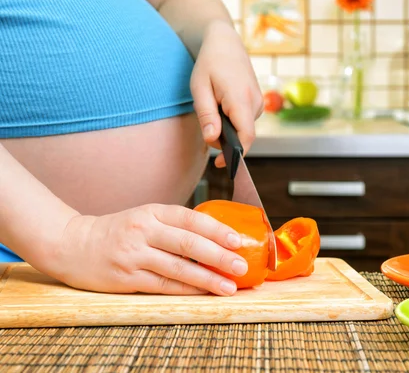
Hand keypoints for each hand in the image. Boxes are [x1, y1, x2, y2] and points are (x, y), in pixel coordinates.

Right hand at [49, 204, 248, 295]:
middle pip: (188, 244)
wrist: (73, 244)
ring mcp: (134, 255)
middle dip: (218, 256)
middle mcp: (143, 231)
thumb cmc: (118, 231)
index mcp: (152, 212)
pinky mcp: (126, 278)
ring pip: (178, 268)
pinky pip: (163, 285)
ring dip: (207, 279)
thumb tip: (217, 237)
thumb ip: (174, 225)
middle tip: (241, 265)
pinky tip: (203, 292)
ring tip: (229, 286)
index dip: (216, 229)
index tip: (238, 239)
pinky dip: (186, 289)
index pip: (190, 218)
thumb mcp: (145, 217)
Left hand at [190, 20, 262, 167]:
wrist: (226, 43)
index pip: (246, 137)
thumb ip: (207, 115)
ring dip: (227, 127)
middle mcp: (255, 102)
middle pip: (243, 135)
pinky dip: (232, 120)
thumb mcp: (200, 88)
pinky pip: (245, 120)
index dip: (235, 154)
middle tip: (207, 124)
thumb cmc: (210, 63)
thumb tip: (213, 139)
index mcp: (241, 99)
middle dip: (224, 138)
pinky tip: (222, 105)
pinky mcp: (258, 102)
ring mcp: (259, 102)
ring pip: (243, 128)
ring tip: (214, 106)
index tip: (221, 163)